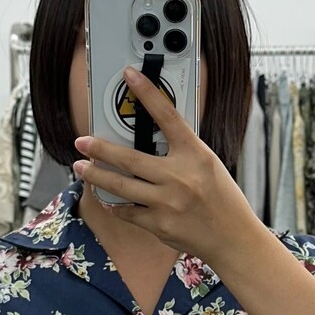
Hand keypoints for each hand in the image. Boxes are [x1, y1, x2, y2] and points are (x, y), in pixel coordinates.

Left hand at [72, 66, 261, 265]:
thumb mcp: (208, 165)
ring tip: (81, 168)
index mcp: (195, 155)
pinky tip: (108, 199)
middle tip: (81, 142)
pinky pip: (128, 212)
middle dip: (100, 149)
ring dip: (96, 176)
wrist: (233, 238)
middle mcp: (179, 177)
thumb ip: (181, 152)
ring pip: (121, 186)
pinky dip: (116, 205)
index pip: (167, 116)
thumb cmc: (222, 200)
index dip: (147, 93)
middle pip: (129, 159)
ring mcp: (167, 203)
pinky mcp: (159, 225)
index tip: (130, 76)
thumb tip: (150, 141)